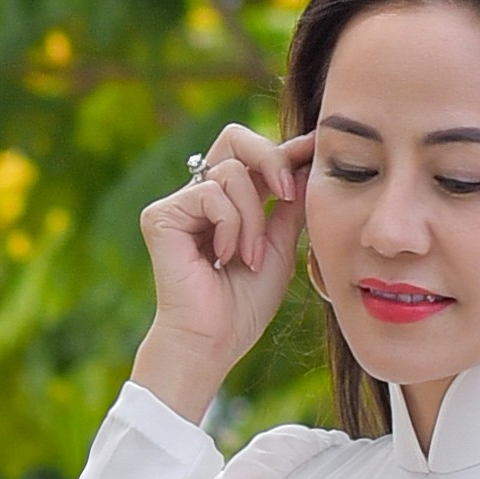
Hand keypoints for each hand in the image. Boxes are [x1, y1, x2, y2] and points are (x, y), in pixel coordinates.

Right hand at [132, 121, 313, 417]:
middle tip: (288, 193)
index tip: (318, 146)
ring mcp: (178, 204)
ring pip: (230, 172)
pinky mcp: (161, 216)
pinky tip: (224, 257)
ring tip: (249, 257)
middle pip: (235, 137)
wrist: (213, 341)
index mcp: (228, 202)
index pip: (256, 156)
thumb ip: (290, 207)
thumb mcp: (279, 248)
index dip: (288, 148)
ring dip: (252, 217)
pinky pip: (211, 194)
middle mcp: (200, 195)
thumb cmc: (243, 306)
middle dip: (270, 159)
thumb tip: (308, 165)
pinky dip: (230, 226)